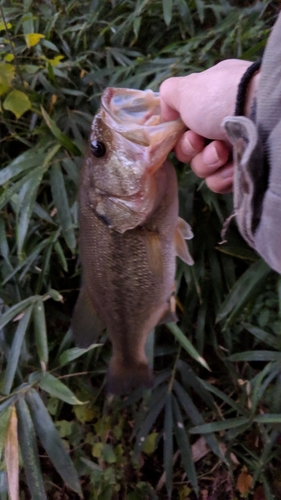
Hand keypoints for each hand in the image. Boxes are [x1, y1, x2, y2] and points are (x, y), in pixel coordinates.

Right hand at [160, 59, 258, 192]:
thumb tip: (167, 113)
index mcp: (211, 102)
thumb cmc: (222, 96)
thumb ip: (169, 95)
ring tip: (222, 151)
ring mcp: (235, 147)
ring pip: (203, 168)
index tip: (179, 130)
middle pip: (191, 150)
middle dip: (191, 148)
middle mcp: (223, 124)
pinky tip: (231, 166)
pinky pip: (219, 182)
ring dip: (207, 161)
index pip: (184, 127)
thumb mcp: (188, 87)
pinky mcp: (244, 169)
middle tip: (200, 140)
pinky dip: (221, 176)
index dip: (178, 133)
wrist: (263, 114)